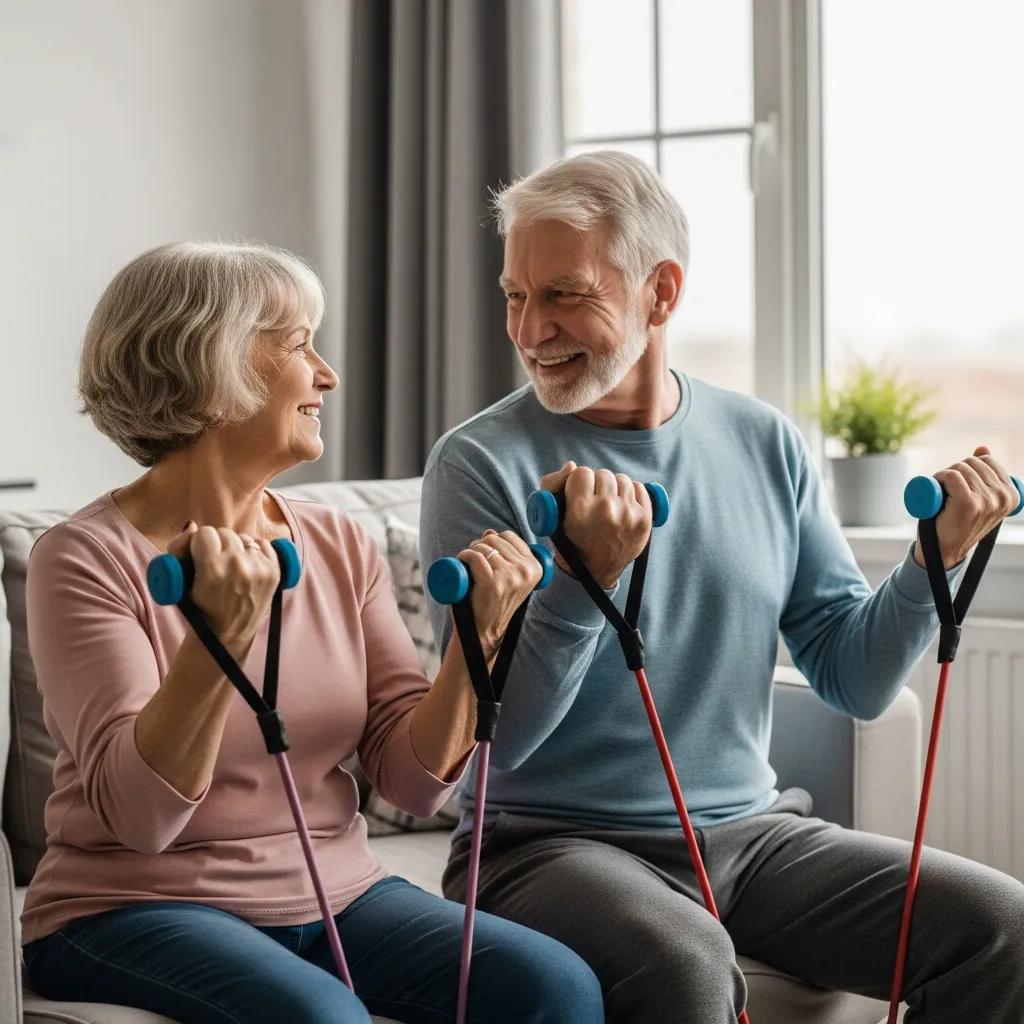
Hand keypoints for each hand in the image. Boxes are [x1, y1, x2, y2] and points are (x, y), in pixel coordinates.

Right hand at [165, 522, 280, 640]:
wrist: (228, 634)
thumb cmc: (199, 608)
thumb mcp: (180, 583)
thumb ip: (179, 549)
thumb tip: (192, 524)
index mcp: (212, 569)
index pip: (204, 533)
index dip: (199, 542)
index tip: (199, 553)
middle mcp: (238, 566)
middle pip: (225, 533)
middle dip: (217, 543)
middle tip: (215, 559)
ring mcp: (259, 568)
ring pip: (244, 537)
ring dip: (236, 546)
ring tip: (232, 564)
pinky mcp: (274, 572)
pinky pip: (264, 544)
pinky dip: (256, 550)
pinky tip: (249, 562)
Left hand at [457, 529, 542, 656]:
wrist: (485, 631)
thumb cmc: (494, 602)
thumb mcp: (509, 577)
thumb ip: (506, 554)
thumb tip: (490, 531)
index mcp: (535, 568)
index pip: (510, 536)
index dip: (494, 540)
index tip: (487, 554)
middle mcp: (526, 571)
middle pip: (495, 538)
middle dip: (481, 545)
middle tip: (474, 561)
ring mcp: (510, 576)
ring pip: (484, 546)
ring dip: (471, 551)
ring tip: (469, 566)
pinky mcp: (492, 582)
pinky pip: (474, 556)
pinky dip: (464, 556)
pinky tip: (462, 562)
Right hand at [537, 461, 652, 587]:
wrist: (595, 571)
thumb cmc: (571, 539)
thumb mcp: (551, 516)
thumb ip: (553, 484)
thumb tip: (572, 466)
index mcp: (580, 510)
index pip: (581, 472)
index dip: (578, 482)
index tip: (578, 494)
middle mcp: (606, 511)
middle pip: (603, 474)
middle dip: (597, 484)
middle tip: (594, 500)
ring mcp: (628, 515)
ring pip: (622, 479)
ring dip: (614, 488)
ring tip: (608, 504)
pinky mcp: (645, 519)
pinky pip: (640, 488)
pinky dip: (631, 493)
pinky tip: (622, 506)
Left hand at [913, 446, 1019, 569]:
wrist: (943, 550)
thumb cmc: (958, 521)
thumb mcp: (976, 495)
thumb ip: (984, 472)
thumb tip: (982, 448)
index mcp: (1012, 494)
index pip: (986, 460)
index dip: (967, 467)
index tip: (959, 485)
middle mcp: (1003, 497)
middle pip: (971, 462)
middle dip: (955, 471)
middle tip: (947, 491)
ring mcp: (988, 501)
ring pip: (960, 467)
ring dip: (943, 476)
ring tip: (942, 495)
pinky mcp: (969, 504)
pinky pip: (951, 476)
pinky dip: (939, 478)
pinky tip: (936, 493)